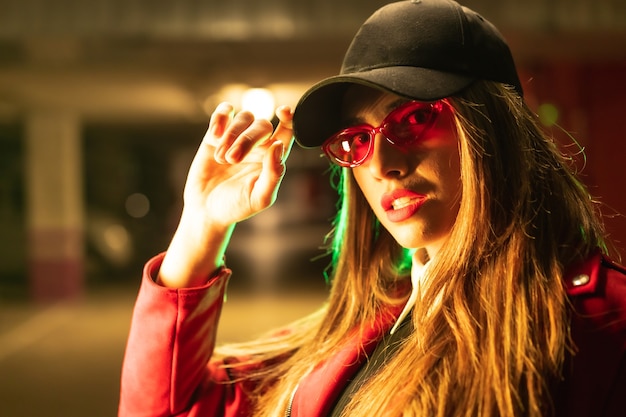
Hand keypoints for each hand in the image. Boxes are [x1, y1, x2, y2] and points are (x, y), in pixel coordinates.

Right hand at [184, 102, 293, 228]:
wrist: (206, 209)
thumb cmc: (237, 206)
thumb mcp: (260, 197)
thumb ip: (273, 174)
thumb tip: (278, 146)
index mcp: (272, 158)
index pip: (287, 132)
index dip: (289, 118)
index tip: (283, 112)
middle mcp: (258, 145)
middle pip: (263, 124)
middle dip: (247, 139)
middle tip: (232, 160)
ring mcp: (237, 137)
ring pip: (244, 117)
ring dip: (231, 135)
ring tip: (221, 159)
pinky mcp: (216, 134)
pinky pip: (224, 113)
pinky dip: (220, 118)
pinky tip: (215, 135)